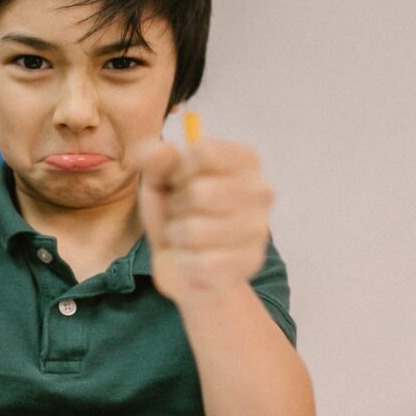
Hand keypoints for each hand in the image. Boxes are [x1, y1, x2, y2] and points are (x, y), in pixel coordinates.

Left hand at [138, 137, 273, 304]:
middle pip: (199, 192)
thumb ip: (155, 159)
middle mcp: (261, 190)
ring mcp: (259, 229)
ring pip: (195, 230)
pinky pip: (199, 262)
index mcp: (244, 159)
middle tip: (183, 214)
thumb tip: (161, 149)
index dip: (178, 169)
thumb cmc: (177, 213)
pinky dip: (186, 263)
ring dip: (179, 236)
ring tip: (187, 237)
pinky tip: (196, 259)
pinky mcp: (249, 263)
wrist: (185, 266)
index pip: (202, 151)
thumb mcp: (159, 179)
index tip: (179, 181)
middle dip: (177, 207)